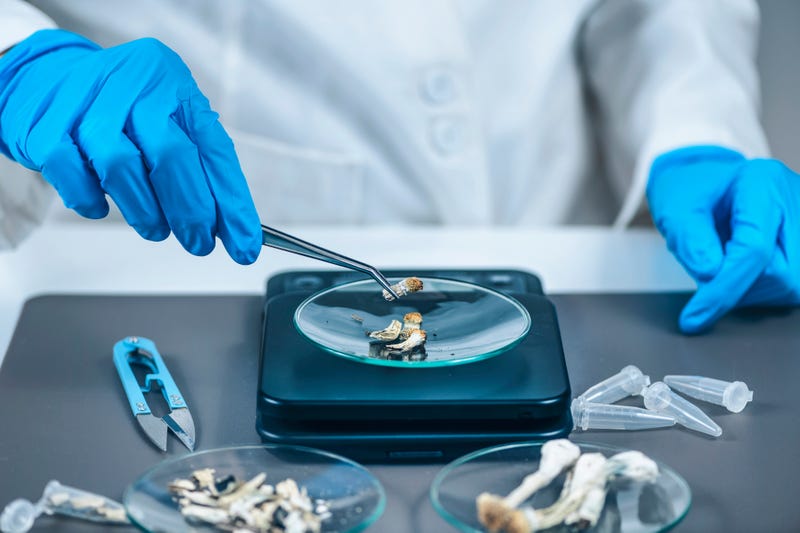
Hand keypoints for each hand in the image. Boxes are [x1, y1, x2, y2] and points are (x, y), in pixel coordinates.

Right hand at [0, 30, 260, 263]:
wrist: (45, 77)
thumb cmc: (120, 108)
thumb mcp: (166, 118)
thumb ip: (196, 164)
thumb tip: (228, 225)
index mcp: (174, 84)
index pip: (213, 149)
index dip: (232, 203)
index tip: (244, 243)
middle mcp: (134, 84)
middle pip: (171, 156)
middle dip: (192, 211)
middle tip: (200, 242)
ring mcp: (87, 100)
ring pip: (122, 166)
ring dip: (145, 212)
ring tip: (155, 228)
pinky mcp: (46, 123)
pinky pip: (73, 174)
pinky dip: (91, 201)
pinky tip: (101, 207)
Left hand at [647, 145, 799, 333]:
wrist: (704, 182)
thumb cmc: (689, 192)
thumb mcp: (675, 210)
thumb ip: (690, 241)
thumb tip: (711, 274)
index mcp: (762, 182)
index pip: (754, 250)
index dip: (723, 290)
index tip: (694, 317)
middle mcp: (795, 200)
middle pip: (783, 274)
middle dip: (738, 288)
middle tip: (708, 271)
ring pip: (793, 286)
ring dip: (750, 290)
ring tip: (724, 263)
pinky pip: (792, 285)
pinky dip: (762, 288)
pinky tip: (742, 270)